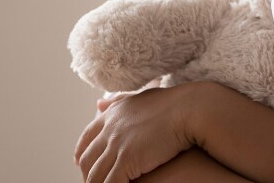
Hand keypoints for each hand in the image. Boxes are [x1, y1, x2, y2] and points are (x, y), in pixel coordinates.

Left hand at [75, 85, 197, 182]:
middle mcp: (110, 128)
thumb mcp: (141, 98)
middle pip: (87, 159)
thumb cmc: (175, 104)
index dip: (83, 154)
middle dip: (87, 174)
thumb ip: (119, 101)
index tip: (82, 165)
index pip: (86, 138)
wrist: (191, 108)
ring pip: (95, 176)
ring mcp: (117, 144)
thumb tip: (97, 103)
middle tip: (93, 182)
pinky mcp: (127, 159)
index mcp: (113, 114)